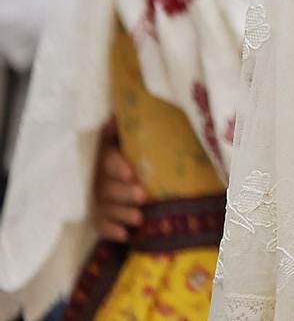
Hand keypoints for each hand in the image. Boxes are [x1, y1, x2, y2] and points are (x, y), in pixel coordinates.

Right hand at [90, 121, 144, 241]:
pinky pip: (99, 225)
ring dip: (122, 214)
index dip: (117, 167)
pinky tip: (126, 235)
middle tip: (143, 195)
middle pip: (108, 187)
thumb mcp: (119, 137)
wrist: (101, 167)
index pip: (107, 160)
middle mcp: (96, 179)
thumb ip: (120, 129)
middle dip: (125, 193)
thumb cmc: (121, 149)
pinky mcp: (96, 214)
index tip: (130, 173)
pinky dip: (111, 231)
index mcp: (102, 157)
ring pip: (106, 208)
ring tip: (140, 218)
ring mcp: (94, 198)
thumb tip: (118, 115)